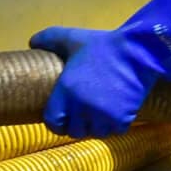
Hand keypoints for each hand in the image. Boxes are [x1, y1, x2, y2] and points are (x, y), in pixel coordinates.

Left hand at [29, 25, 167, 136]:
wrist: (138, 52)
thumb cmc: (103, 45)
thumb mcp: (73, 38)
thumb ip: (50, 38)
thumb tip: (32, 43)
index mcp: (67, 90)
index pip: (53, 122)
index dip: (56, 123)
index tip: (61, 119)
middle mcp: (82, 106)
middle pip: (74, 131)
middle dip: (77, 124)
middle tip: (82, 115)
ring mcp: (103, 115)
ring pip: (95, 132)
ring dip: (96, 126)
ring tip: (99, 114)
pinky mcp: (122, 119)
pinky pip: (114, 131)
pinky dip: (115, 125)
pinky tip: (115, 113)